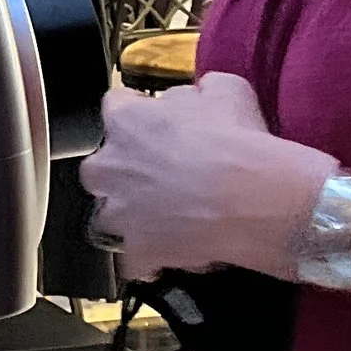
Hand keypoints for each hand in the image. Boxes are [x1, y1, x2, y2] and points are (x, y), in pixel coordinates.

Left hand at [78, 72, 334, 280]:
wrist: (249, 198)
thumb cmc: (236, 143)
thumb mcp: (226, 90)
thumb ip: (198, 90)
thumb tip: (196, 94)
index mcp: (127, 121)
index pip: (115, 110)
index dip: (139, 118)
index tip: (156, 126)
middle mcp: (111, 165)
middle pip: (102, 167)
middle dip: (125, 172)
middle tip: (163, 176)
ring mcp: (119, 212)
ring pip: (112, 216)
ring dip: (135, 217)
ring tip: (171, 219)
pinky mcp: (136, 251)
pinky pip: (136, 259)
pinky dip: (152, 258)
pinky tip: (177, 252)